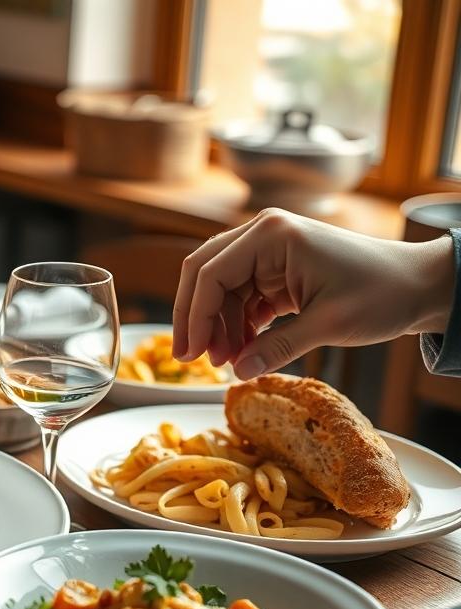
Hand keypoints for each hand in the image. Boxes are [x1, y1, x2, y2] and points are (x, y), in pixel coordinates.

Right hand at [172, 208, 455, 378]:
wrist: (421, 286)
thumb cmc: (383, 293)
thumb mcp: (329, 324)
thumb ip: (278, 347)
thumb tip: (237, 373)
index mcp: (271, 235)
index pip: (211, 274)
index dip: (194, 316)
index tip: (189, 354)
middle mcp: (263, 235)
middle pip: (205, 275)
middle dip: (195, 318)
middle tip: (188, 358)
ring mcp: (269, 252)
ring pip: (220, 289)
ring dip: (217, 326)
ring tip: (223, 362)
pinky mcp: (277, 271)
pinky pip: (242, 298)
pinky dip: (237, 325)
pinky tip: (240, 351)